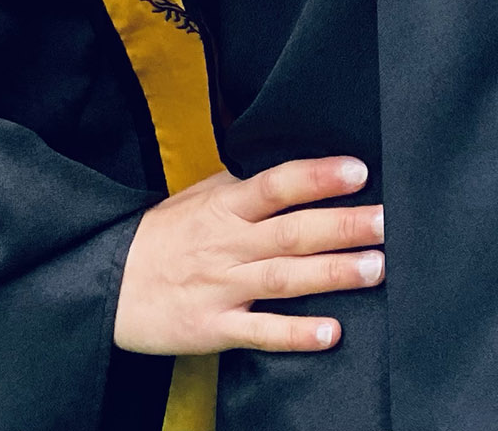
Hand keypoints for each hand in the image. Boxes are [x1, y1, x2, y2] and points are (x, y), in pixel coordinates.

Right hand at [114, 156, 383, 356]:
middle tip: (388, 222)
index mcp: (226, 205)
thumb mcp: (201, 195)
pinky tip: (331, 333)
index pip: (277, 184)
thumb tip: (302, 165)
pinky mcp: (215, 328)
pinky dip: (295, 333)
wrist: (109, 282)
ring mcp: (223, 287)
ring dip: (333, 274)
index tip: (359, 171)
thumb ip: (247, 184)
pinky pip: (260, 332)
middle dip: (344, 226)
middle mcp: (229, 243)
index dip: (318, 176)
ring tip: (376, 268)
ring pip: (286, 280)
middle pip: (293, 231)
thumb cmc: (165, 234)